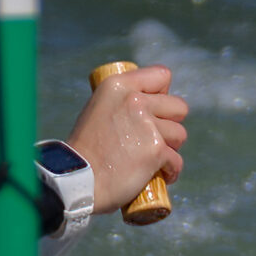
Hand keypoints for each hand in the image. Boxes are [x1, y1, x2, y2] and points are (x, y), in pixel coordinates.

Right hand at [65, 63, 186, 209]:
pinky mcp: (156, 150)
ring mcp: (147, 126)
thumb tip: (148, 104)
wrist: (76, 179)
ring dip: (170, 149)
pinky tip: (161, 176)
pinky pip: (176, 161)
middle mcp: (134, 100)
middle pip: (178, 106)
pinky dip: (170, 171)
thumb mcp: (98, 110)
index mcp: (118, 86)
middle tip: (155, 138)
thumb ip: (122, 103)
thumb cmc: (85, 151)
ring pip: (180, 135)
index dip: (163, 94)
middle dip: (170, 124)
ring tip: (153, 159)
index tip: (154, 110)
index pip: (161, 75)